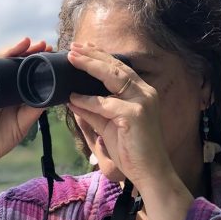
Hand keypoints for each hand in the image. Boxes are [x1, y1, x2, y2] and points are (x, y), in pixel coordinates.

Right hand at [0, 37, 51, 164]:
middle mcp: (1, 84)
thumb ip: (34, 110)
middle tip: (43, 45)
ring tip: (24, 42)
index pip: (26, 69)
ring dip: (10, 50)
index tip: (50, 51)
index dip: (37, 59)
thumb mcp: (23, 123)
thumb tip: (51, 95)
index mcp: (14, 90)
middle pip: (14, 61)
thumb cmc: (2, 138)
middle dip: (28, 50)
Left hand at [66, 42, 172, 187]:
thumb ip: (93, 110)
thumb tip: (73, 98)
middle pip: (115, 66)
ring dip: (89, 65)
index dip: (100, 56)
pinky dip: (87, 100)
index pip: (119, 68)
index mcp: (141, 92)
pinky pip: (105, 104)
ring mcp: (142, 102)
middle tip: (72, 47)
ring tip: (71, 58)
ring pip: (112, 77)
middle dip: (92, 55)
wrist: (149, 172)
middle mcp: (144, 92)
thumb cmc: (130, 149)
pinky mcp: (135, 115)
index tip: (82, 48)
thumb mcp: (107, 125)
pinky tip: (73, 97)